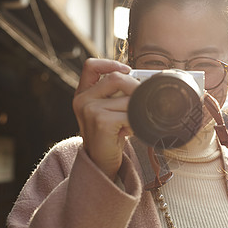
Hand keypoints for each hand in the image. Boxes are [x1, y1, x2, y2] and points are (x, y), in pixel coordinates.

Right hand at [73, 58, 138, 179]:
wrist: (100, 163)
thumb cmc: (109, 136)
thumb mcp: (108, 111)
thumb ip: (116, 95)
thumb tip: (143, 81)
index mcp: (83, 94)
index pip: (90, 66)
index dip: (109, 63)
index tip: (127, 70)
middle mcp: (83, 99)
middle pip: (116, 78)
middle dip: (135, 88)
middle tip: (144, 102)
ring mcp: (90, 109)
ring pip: (127, 98)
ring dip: (138, 110)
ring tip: (135, 122)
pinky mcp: (101, 121)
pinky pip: (130, 114)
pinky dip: (137, 122)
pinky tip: (133, 130)